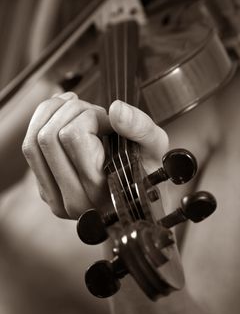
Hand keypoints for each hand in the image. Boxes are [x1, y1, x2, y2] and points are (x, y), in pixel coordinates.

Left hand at [22, 92, 167, 218]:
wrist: (137, 204)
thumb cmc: (147, 177)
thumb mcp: (155, 150)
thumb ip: (141, 128)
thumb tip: (116, 109)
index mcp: (100, 193)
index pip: (74, 137)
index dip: (91, 116)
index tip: (109, 121)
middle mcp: (73, 201)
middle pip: (48, 137)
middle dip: (70, 111)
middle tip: (92, 112)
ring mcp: (55, 198)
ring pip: (33, 142)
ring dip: (53, 114)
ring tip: (76, 109)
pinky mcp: (46, 190)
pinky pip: (31, 151)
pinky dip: (43, 124)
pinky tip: (62, 117)